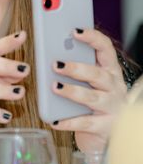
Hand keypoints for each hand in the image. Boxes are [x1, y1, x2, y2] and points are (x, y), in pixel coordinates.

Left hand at [49, 28, 126, 151]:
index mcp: (109, 70)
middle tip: (56, 64)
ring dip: (71, 91)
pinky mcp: (104, 126)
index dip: (91, 38)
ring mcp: (111, 107)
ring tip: (54, 87)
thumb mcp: (87, 81)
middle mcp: (114, 87)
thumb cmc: (92, 100)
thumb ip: (75, 67)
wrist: (105, 132)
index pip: (105, 48)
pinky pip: (85, 123)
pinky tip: (54, 120)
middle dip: (76, 68)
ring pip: (91, 97)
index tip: (74, 31)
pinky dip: (68, 122)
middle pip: (97, 74)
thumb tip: (48, 54)